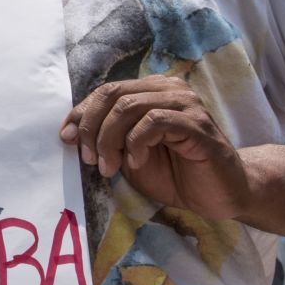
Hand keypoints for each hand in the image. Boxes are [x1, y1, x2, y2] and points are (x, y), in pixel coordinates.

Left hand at [60, 76, 249, 218]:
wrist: (219, 194)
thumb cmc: (175, 174)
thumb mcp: (129, 155)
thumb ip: (106, 138)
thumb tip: (70, 131)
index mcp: (151, 91)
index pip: (105, 91)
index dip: (81, 113)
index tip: (66, 138)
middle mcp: (169, 90)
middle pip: (112, 94)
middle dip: (92, 128)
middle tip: (90, 159)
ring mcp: (185, 104)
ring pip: (128, 107)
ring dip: (110, 139)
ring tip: (109, 166)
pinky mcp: (197, 125)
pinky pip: (154, 121)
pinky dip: (136, 142)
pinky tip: (137, 162)